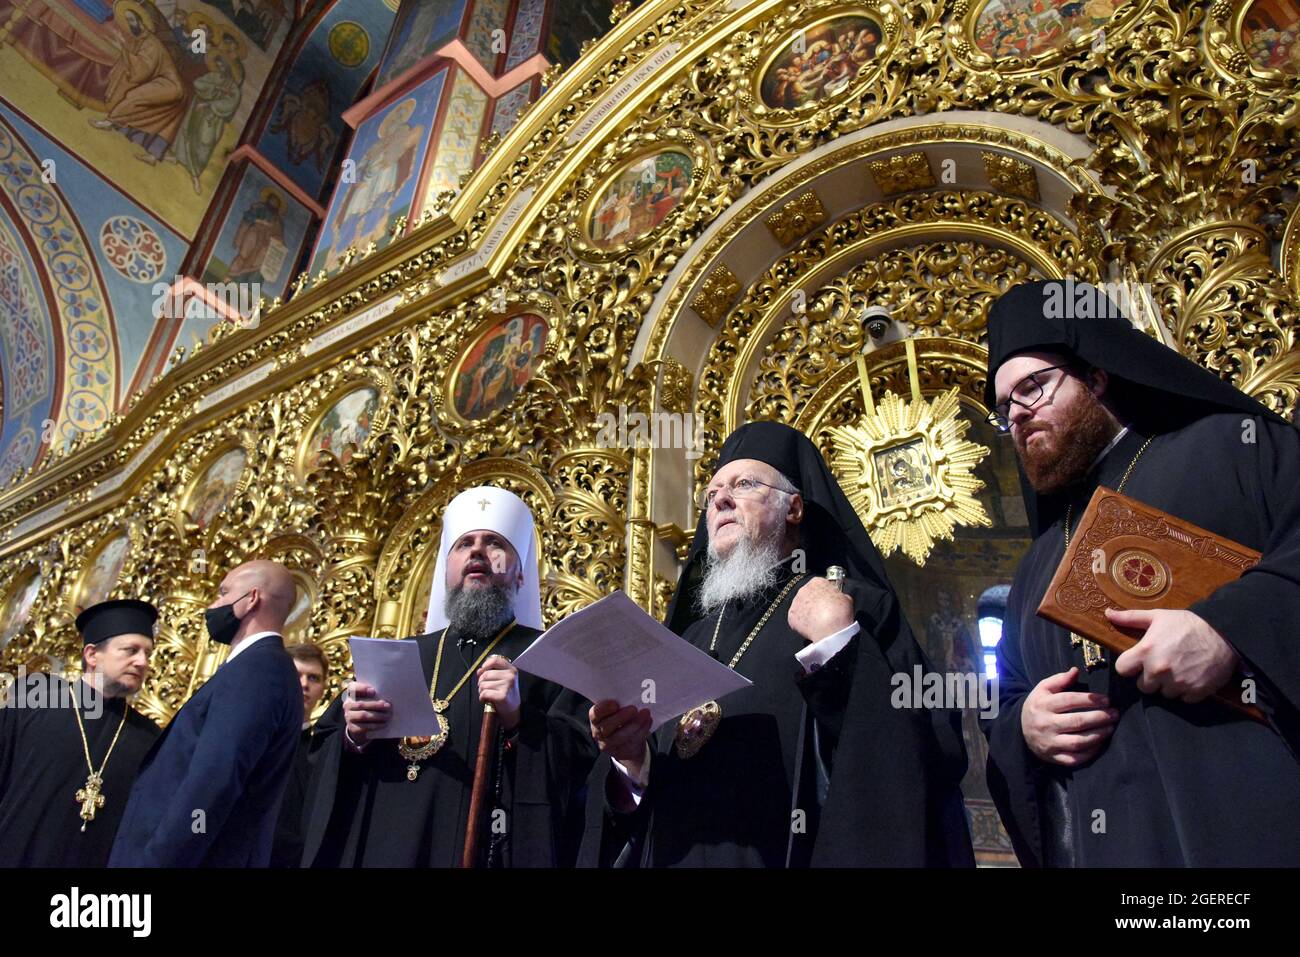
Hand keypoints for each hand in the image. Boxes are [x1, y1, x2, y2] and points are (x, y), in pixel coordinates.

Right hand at [343, 681, 390, 748]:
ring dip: (378, 716)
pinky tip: (384, 724)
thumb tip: (386, 699)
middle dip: (376, 705)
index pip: (352, 688)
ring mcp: (349, 717)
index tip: (374, 691)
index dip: (362, 688)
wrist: (360, 726)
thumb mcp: (369, 700)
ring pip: (363, 715)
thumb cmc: (369, 708)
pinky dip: (376, 725)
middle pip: (361, 704)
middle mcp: (348, 705)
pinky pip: (364, 727)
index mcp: (351, 694)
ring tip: (388, 716)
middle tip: (388, 706)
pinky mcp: (352, 728)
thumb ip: (375, 696)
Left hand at [476, 655, 521, 730]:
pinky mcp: (502, 696)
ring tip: (488, 695)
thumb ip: (492, 673)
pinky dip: (482, 698)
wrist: (513, 711)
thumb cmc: (507, 694)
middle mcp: (510, 676)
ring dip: (481, 691)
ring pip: (483, 684)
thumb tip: (479, 671)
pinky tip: (487, 700)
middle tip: (486, 689)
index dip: (485, 665)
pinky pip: (484, 693)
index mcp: (512, 670)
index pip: (495, 660)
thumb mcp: (503, 680)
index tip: (482, 671)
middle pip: (486, 674)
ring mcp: (507, 685)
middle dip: (481, 682)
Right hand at [589, 699, 651, 770]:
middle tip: (633, 709)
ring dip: (635, 724)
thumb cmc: (620, 718)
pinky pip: (631, 742)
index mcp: (595, 718)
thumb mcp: (616, 709)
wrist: (626, 740)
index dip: (604, 708)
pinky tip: (648, 721)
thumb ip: (619, 702)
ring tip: (646, 714)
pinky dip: (642, 731)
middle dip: (621, 717)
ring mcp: (608, 744)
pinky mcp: (620, 752)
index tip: (616, 704)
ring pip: (620, 736)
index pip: (596, 713)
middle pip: (607, 726)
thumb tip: (631, 690)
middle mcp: (599, 732)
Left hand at [788, 576, 854, 642]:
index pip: (820, 584)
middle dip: (814, 601)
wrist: (831, 630)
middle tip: (824, 611)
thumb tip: (840, 598)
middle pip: (808, 594)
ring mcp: (795, 603)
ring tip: (818, 621)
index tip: (829, 600)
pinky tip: (811, 627)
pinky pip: (796, 618)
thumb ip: (841, 595)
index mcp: (817, 582)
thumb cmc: (840, 613)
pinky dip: (802, 623)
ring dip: (807, 611)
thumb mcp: (847, 599)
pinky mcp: (791, 616)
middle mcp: (803, 590)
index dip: (825, 592)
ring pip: (801, 606)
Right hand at [1021, 667, 1117, 766]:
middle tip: (1114, 714)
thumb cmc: (1038, 707)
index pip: (1068, 700)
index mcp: (1042, 705)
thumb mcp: (1042, 689)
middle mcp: (1045, 724)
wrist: (1020, 731)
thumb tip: (1076, 671)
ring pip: (1077, 742)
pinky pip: (1075, 759)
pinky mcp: (1054, 757)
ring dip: (1098, 735)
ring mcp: (1050, 743)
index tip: (1106, 699)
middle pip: (1076, 722)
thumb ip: (1059, 679)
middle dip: (1099, 717)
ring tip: (1111, 727)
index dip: (1090, 699)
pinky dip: (1090, 753)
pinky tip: (1100, 743)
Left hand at [1108, 608, 1239, 702]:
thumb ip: (1131, 618)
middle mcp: (1159, 670)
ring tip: (1178, 669)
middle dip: (1149, 677)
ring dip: (1167, 685)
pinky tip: (1191, 676)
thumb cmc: (1188, 624)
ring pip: (1163, 694)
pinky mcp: (1195, 692)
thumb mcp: (1158, 616)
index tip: (1137, 661)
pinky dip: (1186, 691)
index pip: (1122, 670)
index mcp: (1145, 652)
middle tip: (1162, 664)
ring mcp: (1178, 683)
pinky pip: (1183, 699)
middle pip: (1142, 686)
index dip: (1129, 666)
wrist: (1225, 634)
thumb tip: (1108, 613)